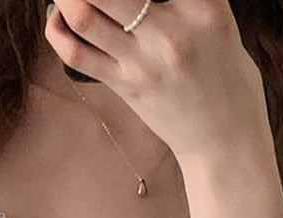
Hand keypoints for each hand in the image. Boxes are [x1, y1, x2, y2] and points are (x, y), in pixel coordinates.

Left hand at [45, 0, 269, 162]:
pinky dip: (57, 32)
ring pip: (85, 16)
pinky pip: (77, 54)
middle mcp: (171, 31)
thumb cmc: (225, 76)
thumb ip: (181, 0)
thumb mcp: (216, 23)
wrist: (225, 138)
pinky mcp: (125, 86)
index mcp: (204, 6)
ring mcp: (144, 62)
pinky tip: (57, 21)